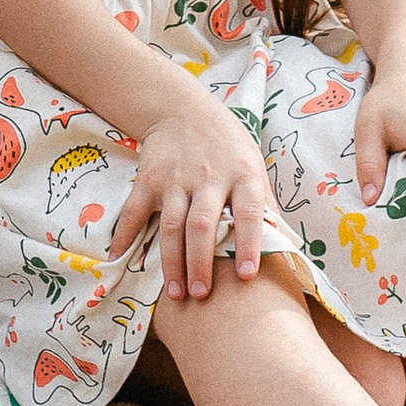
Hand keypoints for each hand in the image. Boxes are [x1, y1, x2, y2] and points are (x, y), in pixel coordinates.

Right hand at [106, 95, 274, 299]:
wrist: (183, 111)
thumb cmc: (228, 147)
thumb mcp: (254, 167)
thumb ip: (265, 205)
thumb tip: (286, 245)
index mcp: (242, 175)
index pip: (247, 213)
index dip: (248, 244)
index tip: (248, 276)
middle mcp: (209, 177)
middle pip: (202, 225)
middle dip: (200, 262)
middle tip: (201, 295)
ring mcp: (176, 179)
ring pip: (171, 224)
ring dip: (172, 261)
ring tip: (175, 293)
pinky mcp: (149, 179)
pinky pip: (134, 211)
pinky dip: (124, 235)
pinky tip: (119, 259)